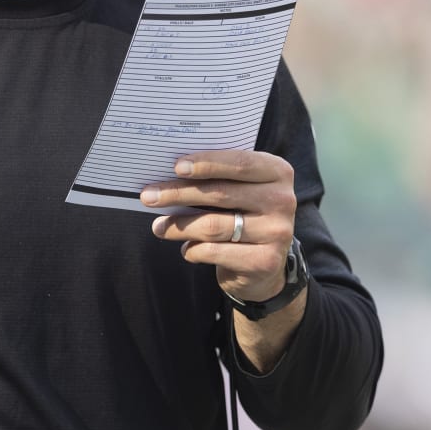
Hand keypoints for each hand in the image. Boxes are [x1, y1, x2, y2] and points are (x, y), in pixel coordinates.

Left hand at [143, 150, 295, 301]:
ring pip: (213, 225)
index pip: (240, 163)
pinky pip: (215, 252)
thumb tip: (168, 175)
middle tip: (148, 196)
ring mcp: (277, 232)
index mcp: (278, 172)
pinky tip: (186, 249)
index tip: (176, 166)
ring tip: (159, 227)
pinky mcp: (265, 261)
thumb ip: (217, 179)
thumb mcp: (239, 192)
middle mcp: (283, 200)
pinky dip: (192, 250)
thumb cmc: (242, 217)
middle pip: (221, 193)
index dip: (207, 163)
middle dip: (178, 194)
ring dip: (178, 226)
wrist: (264, 266)